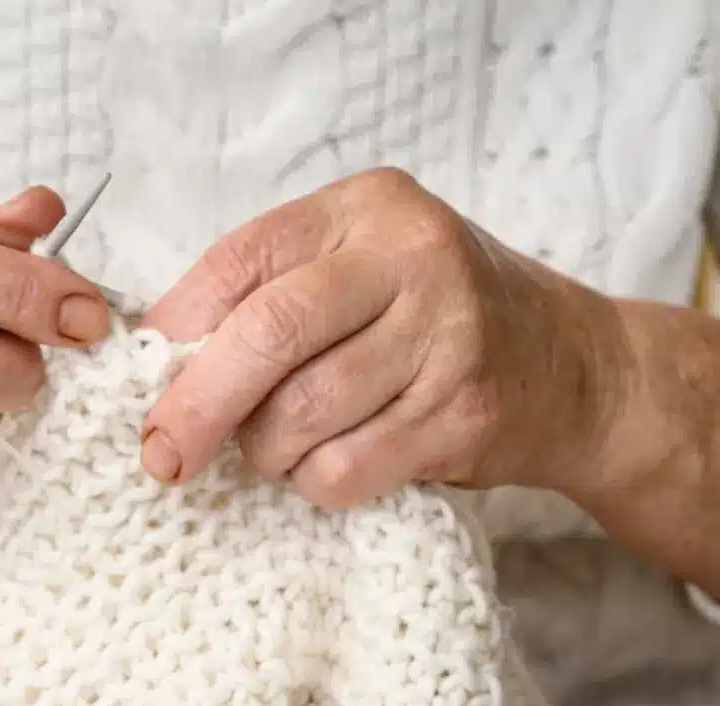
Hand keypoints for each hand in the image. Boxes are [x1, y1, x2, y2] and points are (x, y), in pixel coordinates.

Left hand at [140, 168, 626, 506]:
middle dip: (197, 404)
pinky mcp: (463, 415)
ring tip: (277, 446)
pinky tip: (328, 464)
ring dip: (264, 451)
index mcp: (366, 208)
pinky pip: (344, 469)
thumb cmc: (437, 315)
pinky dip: (313, 482)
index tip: (145, 376)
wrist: (573, 365)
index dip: (178, 326)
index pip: (241, 260)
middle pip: (268, 334)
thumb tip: (160, 353)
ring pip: (300, 415)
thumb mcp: (361, 265)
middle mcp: (411, 258)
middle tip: (164, 453)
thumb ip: (271, 290)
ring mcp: (446, 337)